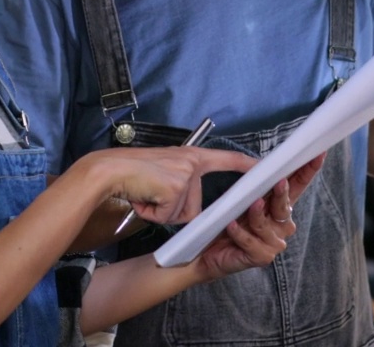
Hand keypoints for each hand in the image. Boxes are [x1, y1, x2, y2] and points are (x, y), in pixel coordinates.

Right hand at [82, 146, 257, 225]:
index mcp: (190, 156)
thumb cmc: (130, 172)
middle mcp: (191, 163)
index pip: (226, 159)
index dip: (246, 164)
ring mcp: (185, 176)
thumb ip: (180, 185)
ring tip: (145, 192)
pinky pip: (168, 217)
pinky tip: (143, 197)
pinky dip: (153, 213)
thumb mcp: (163, 174)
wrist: (109, 170)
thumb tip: (183, 208)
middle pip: (194, 207)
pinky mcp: (176, 188)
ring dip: (160, 212)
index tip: (264, 167)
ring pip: (181, 214)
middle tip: (151, 192)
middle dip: (171, 210)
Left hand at [192, 153, 325, 282]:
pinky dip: (241, 233)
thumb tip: (260, 163)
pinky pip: (252, 242)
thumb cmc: (222, 222)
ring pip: (269, 225)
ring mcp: (272, 242)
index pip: (296, 186)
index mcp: (276, 205)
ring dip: (258, 214)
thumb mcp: (237, 195)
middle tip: (280, 182)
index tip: (317, 155)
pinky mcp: (261, 257)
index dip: (307, 171)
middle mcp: (278, 224)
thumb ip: (252, 180)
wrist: (203, 252)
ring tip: (250, 205)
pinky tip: (231, 225)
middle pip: (286, 206)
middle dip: (283, 194)